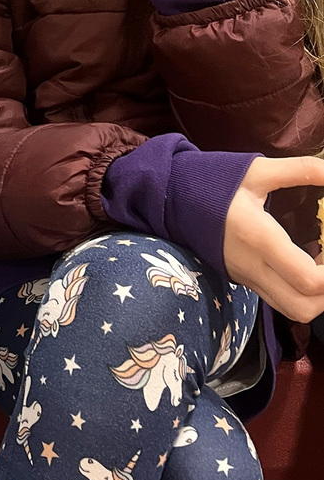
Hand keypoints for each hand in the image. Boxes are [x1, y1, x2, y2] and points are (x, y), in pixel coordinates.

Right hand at [224, 156, 323, 322]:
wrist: (170, 197)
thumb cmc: (212, 182)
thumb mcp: (255, 170)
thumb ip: (299, 169)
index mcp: (258, 237)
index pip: (308, 280)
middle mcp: (252, 266)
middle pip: (304, 307)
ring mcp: (246, 276)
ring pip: (293, 310)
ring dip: (315, 297)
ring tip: (319, 265)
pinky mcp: (242, 279)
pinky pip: (278, 299)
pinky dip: (299, 292)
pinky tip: (302, 263)